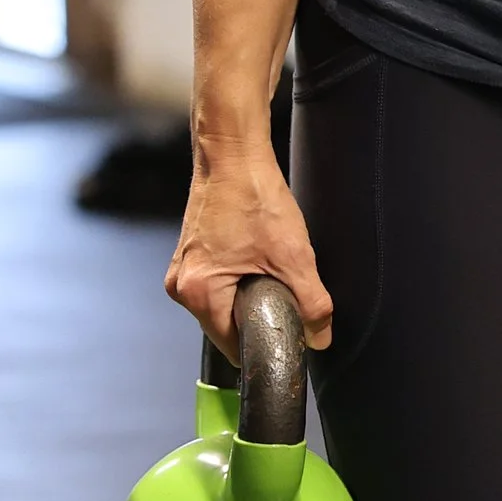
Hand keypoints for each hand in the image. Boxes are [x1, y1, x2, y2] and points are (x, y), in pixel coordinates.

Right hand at [166, 135, 334, 354]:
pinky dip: (240, 280)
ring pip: (224, 304)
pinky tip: (257, 258)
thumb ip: (311, 304)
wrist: (233, 153)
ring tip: (270, 270)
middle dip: (257, 317)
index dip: (264, 344)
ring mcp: (182, 269)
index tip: (288, 333)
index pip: (232, 347)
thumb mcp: (293, 256)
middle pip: (226, 327)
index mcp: (198, 293)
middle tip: (284, 292)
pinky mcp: (190, 255)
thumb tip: (320, 339)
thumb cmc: (254, 197)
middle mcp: (181, 286)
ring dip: (250, 297)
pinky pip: (218, 284)